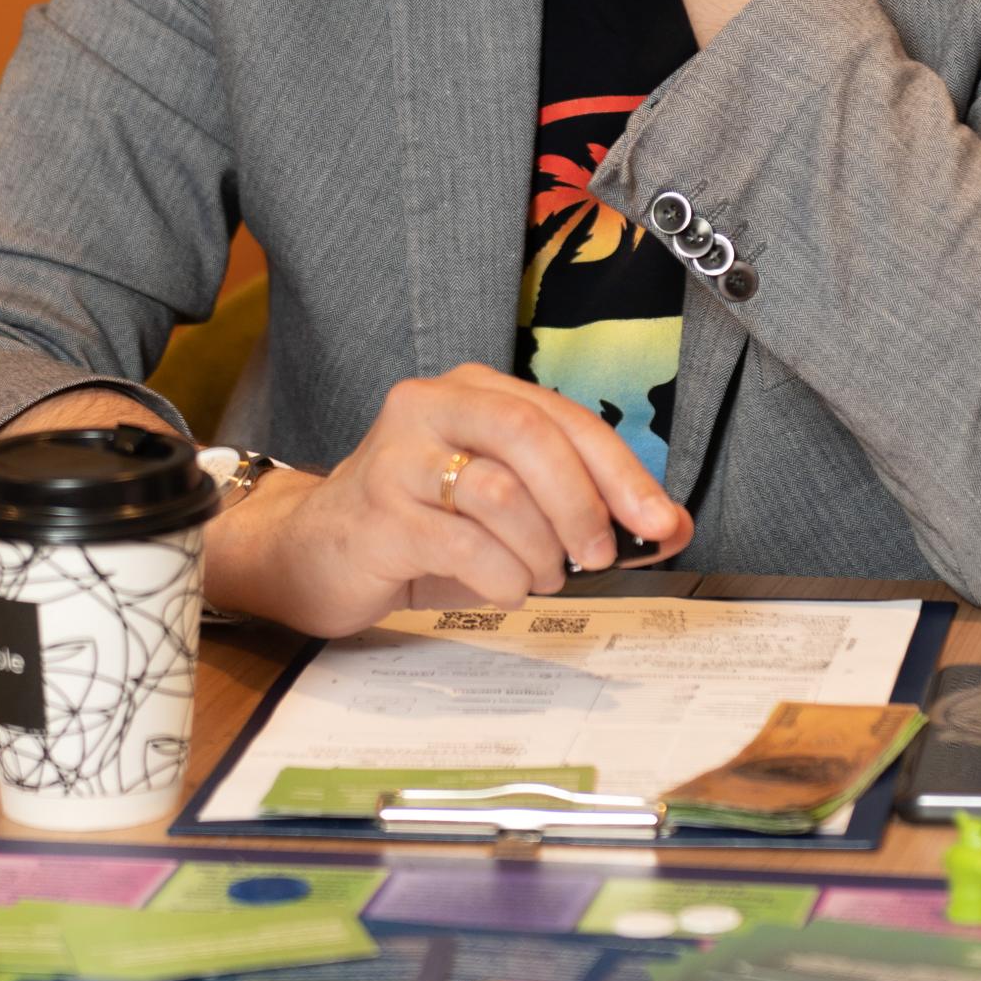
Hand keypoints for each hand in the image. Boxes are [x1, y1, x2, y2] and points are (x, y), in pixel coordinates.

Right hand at [205, 364, 690, 638]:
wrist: (312, 554)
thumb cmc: (420, 528)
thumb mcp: (506, 512)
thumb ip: (584, 510)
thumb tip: (669, 527)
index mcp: (471, 392)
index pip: (562, 416)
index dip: (621, 470)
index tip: (660, 520)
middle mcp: (430, 407)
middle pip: (531, 436)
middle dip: (582, 503)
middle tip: (598, 555)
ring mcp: (397, 458)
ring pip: (500, 494)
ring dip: (539, 551)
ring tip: (538, 576)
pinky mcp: (377, 514)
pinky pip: (464, 546)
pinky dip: (501, 578)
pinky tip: (501, 588)